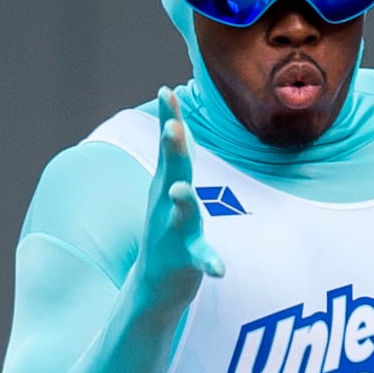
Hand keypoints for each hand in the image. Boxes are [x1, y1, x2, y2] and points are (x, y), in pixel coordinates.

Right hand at [129, 89, 225, 310]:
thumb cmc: (167, 227)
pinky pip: (201, 259)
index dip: (168, 119)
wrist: (154, 281)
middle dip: (172, 150)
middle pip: (173, 171)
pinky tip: (219, 270)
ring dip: (182, 201)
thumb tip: (176, 119)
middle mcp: (167, 202)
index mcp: (167, 183)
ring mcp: (175, 231)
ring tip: (181, 190)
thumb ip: (178, 153)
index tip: (167, 91)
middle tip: (172, 128)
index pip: (169, 146)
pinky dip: (210, 262)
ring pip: (182, 213)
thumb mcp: (168, 186)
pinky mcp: (186, 258)